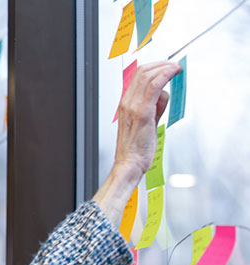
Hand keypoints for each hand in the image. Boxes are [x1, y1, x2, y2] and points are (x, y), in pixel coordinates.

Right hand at [113, 61, 181, 179]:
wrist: (129, 163)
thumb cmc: (136, 148)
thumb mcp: (147, 122)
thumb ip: (154, 107)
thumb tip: (163, 96)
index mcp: (126, 104)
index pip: (138, 76)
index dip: (154, 67)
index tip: (168, 67)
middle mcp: (127, 103)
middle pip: (142, 71)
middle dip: (162, 64)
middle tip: (175, 66)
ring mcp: (133, 107)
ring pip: (148, 76)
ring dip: (165, 67)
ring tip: (177, 69)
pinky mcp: (142, 112)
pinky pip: (153, 87)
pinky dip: (164, 75)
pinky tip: (173, 73)